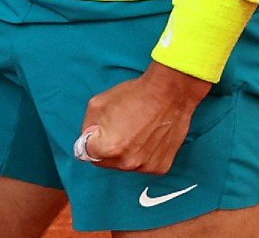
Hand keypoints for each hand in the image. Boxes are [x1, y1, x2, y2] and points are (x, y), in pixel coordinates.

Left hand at [77, 63, 212, 173]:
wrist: (171, 92)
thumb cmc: (135, 94)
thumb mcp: (98, 102)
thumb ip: (88, 125)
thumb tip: (88, 138)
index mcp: (108, 147)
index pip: (87, 153)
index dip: (91, 139)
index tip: (99, 132)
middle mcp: (127, 162)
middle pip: (106, 161)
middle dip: (107, 148)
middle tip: (120, 128)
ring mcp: (145, 166)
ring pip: (126, 164)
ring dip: (127, 152)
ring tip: (137, 131)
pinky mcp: (161, 166)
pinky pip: (145, 164)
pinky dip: (145, 154)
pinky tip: (150, 137)